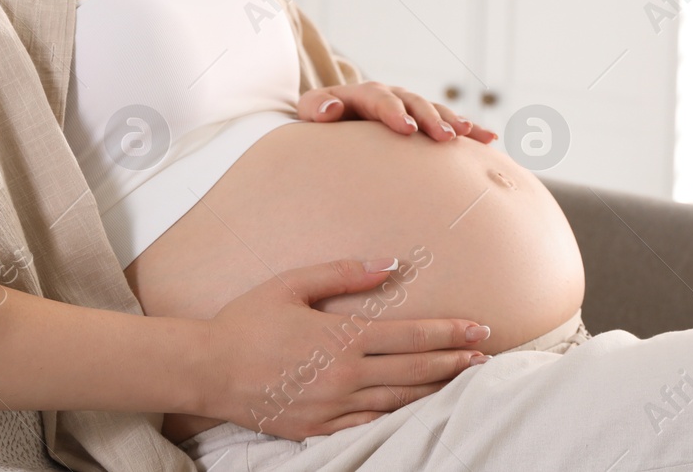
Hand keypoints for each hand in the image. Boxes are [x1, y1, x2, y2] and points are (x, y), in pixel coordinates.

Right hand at [196, 258, 492, 439]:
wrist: (207, 370)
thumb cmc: (246, 321)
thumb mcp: (291, 285)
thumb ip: (344, 273)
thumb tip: (390, 264)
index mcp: (341, 338)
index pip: (410, 334)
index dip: (449, 333)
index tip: (479, 330)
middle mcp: (345, 376)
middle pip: (414, 369)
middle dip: (454, 361)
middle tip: (485, 356)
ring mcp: (334, 407)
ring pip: (399, 399)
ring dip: (435, 389)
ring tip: (463, 380)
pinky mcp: (320, 428)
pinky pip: (370, 423)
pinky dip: (399, 415)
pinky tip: (417, 408)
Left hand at [297, 82, 497, 143]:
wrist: (333, 119)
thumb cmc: (320, 120)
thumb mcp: (310, 111)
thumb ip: (316, 108)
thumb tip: (330, 109)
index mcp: (364, 94)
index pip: (379, 98)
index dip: (393, 111)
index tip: (405, 129)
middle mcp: (392, 96)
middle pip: (413, 102)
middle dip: (429, 118)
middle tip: (442, 136)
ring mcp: (410, 107)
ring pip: (434, 110)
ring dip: (452, 121)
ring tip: (465, 135)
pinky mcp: (423, 122)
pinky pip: (449, 123)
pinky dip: (468, 130)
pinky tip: (489, 139)